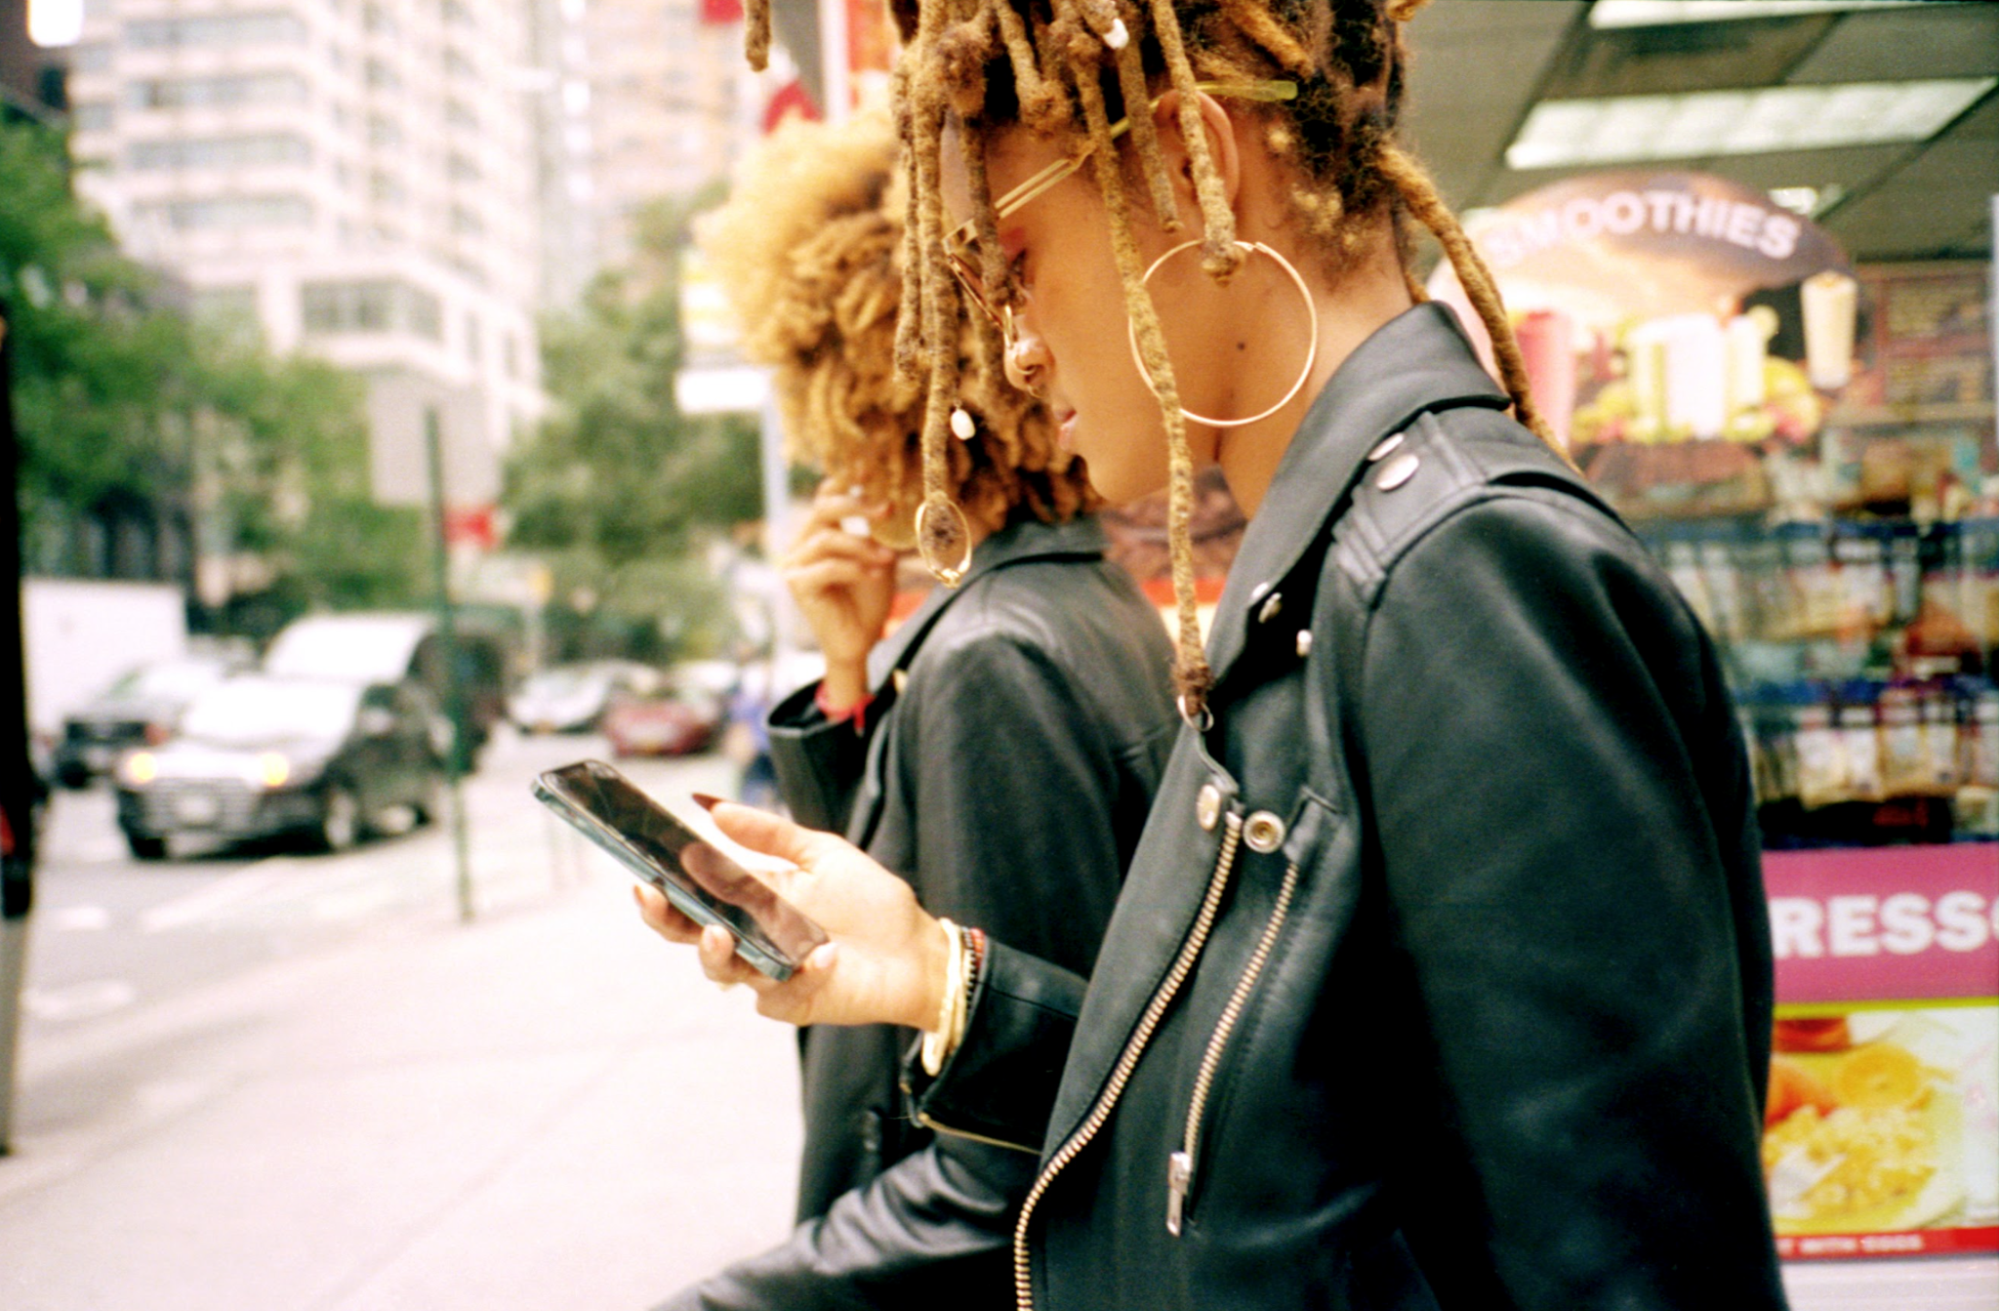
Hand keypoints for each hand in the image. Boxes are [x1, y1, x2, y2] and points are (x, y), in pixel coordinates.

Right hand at [632, 801, 948, 1030]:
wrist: (916, 948)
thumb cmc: (871, 901)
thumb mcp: (821, 853)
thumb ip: (768, 833)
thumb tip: (711, 806)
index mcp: (750, 900)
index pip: (693, 896)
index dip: (663, 888)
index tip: (643, 871)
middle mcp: (751, 938)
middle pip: (691, 935)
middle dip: (666, 919)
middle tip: (656, 898)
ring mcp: (768, 973)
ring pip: (722, 969)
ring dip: (715, 952)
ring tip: (720, 932)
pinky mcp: (794, 1003)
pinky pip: (778, 995)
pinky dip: (800, 974)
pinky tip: (825, 956)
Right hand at [783, 483, 897, 686]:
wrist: (859, 642)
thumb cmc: (868, 601)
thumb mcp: (879, 559)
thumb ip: (877, 532)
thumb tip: (891, 497)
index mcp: (819, 534)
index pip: (826, 497)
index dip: (846, 479)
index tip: (869, 464)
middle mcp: (801, 545)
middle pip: (823, 509)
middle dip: (856, 504)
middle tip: (887, 508)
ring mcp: (795, 565)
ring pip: (827, 538)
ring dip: (862, 546)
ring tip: (887, 559)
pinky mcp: (797, 586)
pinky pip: (827, 566)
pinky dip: (854, 568)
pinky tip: (874, 576)